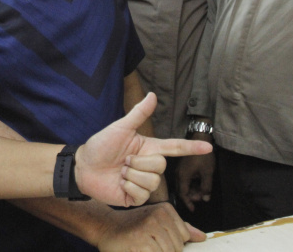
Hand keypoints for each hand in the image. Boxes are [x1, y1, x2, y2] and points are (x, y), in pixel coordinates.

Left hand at [75, 93, 212, 206]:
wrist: (83, 166)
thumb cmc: (101, 145)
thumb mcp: (120, 127)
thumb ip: (138, 113)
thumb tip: (152, 95)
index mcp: (149, 148)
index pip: (175, 148)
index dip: (192, 148)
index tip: (209, 147)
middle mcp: (149, 165)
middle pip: (161, 165)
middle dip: (140, 162)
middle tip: (124, 160)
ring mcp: (143, 183)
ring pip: (152, 181)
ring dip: (132, 175)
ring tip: (120, 171)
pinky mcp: (135, 197)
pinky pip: (142, 194)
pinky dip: (128, 187)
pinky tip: (119, 183)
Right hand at [96, 202, 205, 251]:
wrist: (106, 226)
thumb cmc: (132, 225)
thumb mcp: (156, 220)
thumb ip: (180, 228)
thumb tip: (202, 237)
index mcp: (165, 210)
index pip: (184, 236)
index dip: (174, 244)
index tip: (158, 240)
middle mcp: (157, 217)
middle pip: (176, 248)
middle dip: (165, 251)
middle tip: (148, 245)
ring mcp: (147, 231)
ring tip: (143, 247)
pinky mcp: (138, 245)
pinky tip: (138, 249)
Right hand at [177, 146, 214, 211]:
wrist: (200, 138)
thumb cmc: (204, 157)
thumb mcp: (207, 173)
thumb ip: (206, 188)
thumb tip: (205, 199)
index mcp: (182, 176)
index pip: (182, 194)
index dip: (188, 203)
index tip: (194, 210)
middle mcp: (178, 174)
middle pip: (182, 190)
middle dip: (191, 197)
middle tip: (202, 198)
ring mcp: (179, 170)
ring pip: (183, 185)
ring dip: (191, 190)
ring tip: (202, 192)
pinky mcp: (182, 167)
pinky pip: (184, 179)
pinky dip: (190, 184)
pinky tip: (198, 184)